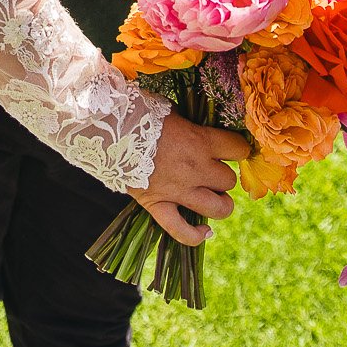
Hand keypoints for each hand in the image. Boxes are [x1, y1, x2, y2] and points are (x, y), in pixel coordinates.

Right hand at [127, 113, 248, 245]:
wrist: (108, 130)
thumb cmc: (140, 114)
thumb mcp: (173, 110)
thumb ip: (192, 124)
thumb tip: (203, 126)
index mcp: (200, 141)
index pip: (238, 149)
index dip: (238, 148)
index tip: (232, 148)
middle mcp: (196, 168)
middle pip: (229, 180)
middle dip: (223, 176)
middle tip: (213, 170)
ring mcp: (178, 190)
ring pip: (218, 208)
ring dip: (221, 204)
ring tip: (215, 198)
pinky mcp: (158, 205)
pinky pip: (182, 231)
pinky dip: (195, 236)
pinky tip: (204, 232)